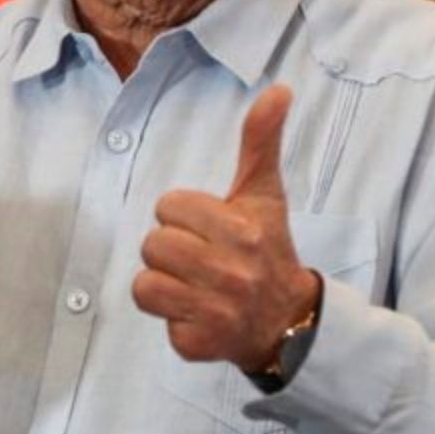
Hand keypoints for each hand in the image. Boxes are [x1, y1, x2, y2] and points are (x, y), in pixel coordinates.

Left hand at [131, 85, 320, 371]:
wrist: (289, 321)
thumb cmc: (267, 249)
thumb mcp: (264, 195)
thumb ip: (261, 141)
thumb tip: (278, 89)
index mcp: (242, 230)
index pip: (168, 208)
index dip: (182, 216)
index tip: (209, 229)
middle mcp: (232, 272)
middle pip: (152, 245)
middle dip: (170, 250)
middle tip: (201, 259)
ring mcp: (217, 311)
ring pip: (145, 284)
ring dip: (165, 286)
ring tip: (194, 286)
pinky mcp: (200, 345)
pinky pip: (158, 323)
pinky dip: (174, 321)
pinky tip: (199, 315)